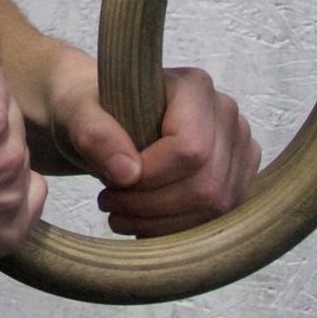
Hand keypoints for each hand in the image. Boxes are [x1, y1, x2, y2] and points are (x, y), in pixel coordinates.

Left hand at [36, 42, 260, 236]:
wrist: (102, 118)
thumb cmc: (91, 108)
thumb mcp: (76, 111)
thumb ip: (94, 132)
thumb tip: (127, 173)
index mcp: (195, 86)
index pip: (191, 149)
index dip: (151, 178)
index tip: (112, 183)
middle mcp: (227, 114)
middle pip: (207, 184)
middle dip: (152, 206)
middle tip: (110, 203)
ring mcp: (240, 148)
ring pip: (217, 206)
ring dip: (163, 224)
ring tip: (121, 215)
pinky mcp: (239, 178)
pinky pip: (219, 219)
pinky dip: (177, 231)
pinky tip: (144, 223)